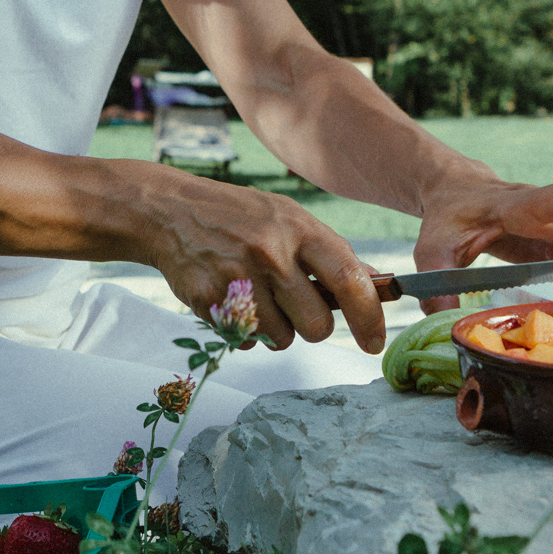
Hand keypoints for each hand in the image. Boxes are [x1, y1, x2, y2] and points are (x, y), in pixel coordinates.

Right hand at [143, 171, 387, 353]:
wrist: (172, 211)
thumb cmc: (241, 216)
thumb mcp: (292, 219)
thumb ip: (334, 253)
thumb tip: (380, 286)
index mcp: (299, 229)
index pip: (349, 279)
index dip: (369, 317)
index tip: (374, 342)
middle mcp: (271, 253)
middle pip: (317, 325)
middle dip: (312, 327)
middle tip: (296, 307)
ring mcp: (237, 278)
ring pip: (281, 339)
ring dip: (275, 329)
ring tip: (257, 296)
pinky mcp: (209, 300)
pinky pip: (245, 341)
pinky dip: (245, 331)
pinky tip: (233, 299)